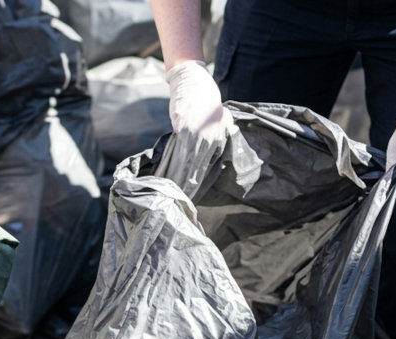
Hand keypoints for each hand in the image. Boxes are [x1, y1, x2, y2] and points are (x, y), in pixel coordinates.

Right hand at [160, 60, 236, 194]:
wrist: (193, 81)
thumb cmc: (205, 100)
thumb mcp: (221, 117)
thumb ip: (224, 132)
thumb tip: (227, 143)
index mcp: (218, 138)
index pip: (208, 165)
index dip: (199, 180)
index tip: (193, 194)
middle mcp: (209, 138)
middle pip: (198, 167)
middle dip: (190, 184)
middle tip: (183, 199)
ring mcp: (196, 134)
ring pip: (189, 162)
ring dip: (181, 178)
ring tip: (174, 190)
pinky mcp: (183, 129)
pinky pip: (178, 151)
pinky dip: (173, 163)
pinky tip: (168, 173)